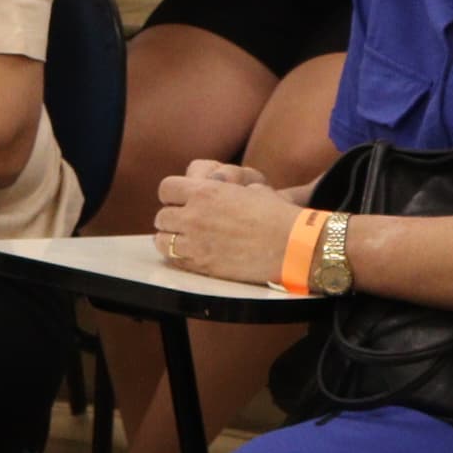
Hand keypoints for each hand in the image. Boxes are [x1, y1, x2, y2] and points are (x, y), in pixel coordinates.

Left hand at [153, 164, 306, 285]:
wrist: (292, 245)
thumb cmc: (276, 214)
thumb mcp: (250, 187)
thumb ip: (223, 188)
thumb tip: (216, 187)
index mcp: (205, 191)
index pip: (166, 188)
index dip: (172, 194)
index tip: (180, 200)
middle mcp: (194, 216)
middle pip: (161, 216)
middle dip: (171, 219)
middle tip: (184, 223)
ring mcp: (196, 243)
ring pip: (162, 241)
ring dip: (170, 239)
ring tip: (185, 241)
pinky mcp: (202, 266)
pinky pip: (175, 261)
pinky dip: (179, 258)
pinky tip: (193, 255)